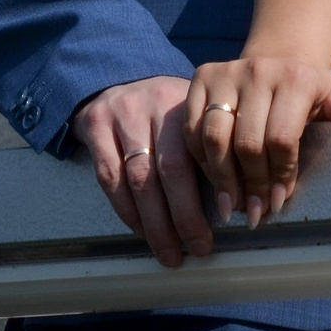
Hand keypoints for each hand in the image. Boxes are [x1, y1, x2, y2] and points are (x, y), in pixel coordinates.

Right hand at [72, 75, 212, 266]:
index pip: (204, 152)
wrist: (117, 78)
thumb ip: (210, 146)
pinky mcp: (96, 127)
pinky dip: (127, 211)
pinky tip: (142, 230)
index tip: (226, 223)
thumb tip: (235, 201)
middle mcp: (157, 104)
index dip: (215, 190)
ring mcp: (123, 114)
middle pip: (171, 169)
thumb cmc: (166, 108)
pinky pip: (110, 178)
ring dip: (155, 223)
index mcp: (190, 102)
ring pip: (140, 179)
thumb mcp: (192, 112)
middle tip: (197, 248)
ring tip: (169, 251)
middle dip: (184, 216)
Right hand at [186, 57, 330, 228]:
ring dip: (221, 179)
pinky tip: (215, 180)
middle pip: (246, 143)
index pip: (281, 138)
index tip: (278, 202)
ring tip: (230, 207)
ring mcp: (226, 73)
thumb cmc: (308, 94)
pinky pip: (192, 128)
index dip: (279, 176)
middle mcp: (258, 70)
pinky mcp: (201, 77)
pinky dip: (201, 159)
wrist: (277, 64)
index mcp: (295, 77)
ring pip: (213, 137)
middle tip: (254, 213)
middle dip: (251, 185)